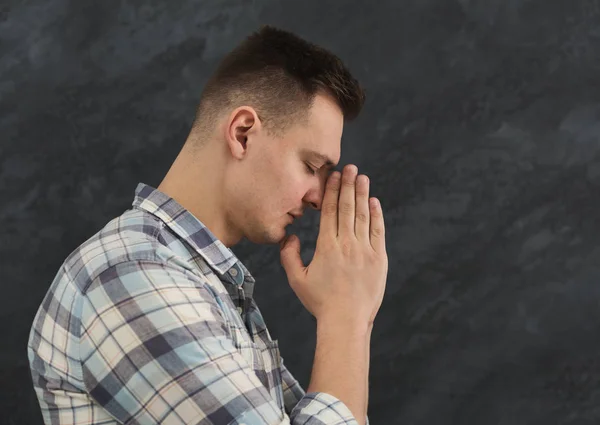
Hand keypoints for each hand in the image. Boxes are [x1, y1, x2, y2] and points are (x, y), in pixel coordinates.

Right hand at [279, 164, 387, 325]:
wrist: (346, 320)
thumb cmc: (320, 302)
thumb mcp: (297, 280)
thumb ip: (289, 256)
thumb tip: (290, 237)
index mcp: (326, 246)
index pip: (329, 211)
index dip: (332, 191)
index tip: (334, 176)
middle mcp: (346, 244)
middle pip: (347, 208)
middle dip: (348, 185)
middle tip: (351, 168)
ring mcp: (364, 250)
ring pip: (363, 216)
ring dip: (362, 195)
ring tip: (363, 178)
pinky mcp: (378, 259)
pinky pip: (378, 231)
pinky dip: (376, 215)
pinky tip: (374, 202)